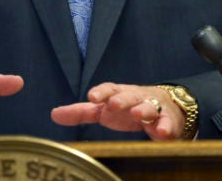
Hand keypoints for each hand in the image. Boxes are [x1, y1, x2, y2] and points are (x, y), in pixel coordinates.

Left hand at [51, 83, 186, 140]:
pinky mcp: (167, 120)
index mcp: (118, 94)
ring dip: (143, 110)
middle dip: (122, 99)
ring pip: (149, 107)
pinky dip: (166, 127)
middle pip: (128, 96)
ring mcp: (152, 108)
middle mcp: (135, 98)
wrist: (164, 106)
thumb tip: (54, 114)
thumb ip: (81, 113)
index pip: (109, 89)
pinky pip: (168, 123)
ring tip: (138, 115)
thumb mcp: (104, 110)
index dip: (101, 92)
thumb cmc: (127, 108)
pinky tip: (162, 132)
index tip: (92, 97)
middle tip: (114, 104)